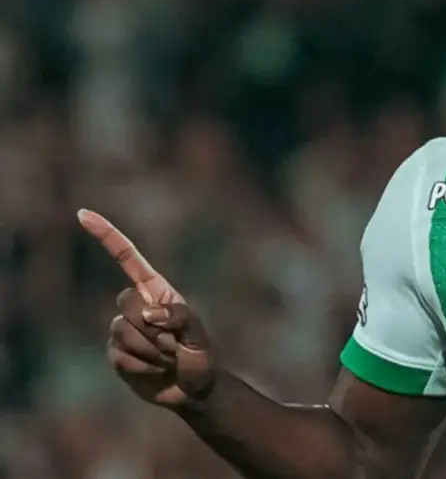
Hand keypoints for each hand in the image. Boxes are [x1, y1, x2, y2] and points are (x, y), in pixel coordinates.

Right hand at [79, 209, 216, 407]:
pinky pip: (120, 356)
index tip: (83, 214)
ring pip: (122, 332)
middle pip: (125, 303)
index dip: (106, 236)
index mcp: (157, 291)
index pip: (128, 259)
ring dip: (151, 350)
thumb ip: (179, 317)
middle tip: (176, 343)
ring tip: (168, 358)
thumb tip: (148, 313)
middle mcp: (137, 307)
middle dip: (153, 326)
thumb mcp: (198, 334)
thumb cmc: (201, 356)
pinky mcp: (117, 354)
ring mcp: (124, 330)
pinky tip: (155, 370)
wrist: (193, 391)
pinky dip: (142, 366)